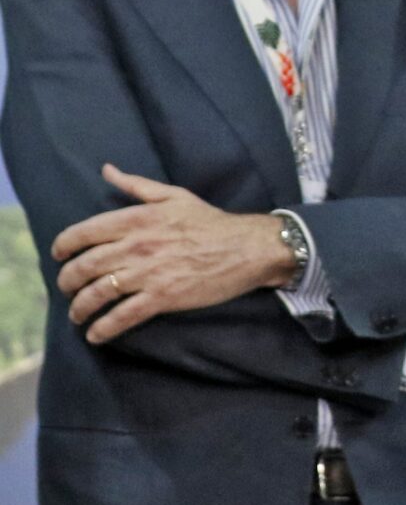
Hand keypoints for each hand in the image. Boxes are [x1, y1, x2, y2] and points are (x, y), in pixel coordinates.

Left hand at [51, 164, 297, 342]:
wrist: (248, 247)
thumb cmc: (211, 221)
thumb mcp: (174, 195)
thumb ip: (136, 185)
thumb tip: (107, 170)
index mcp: (136, 219)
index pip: (82, 233)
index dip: (62, 246)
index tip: (58, 256)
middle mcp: (137, 246)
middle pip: (83, 267)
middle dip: (66, 282)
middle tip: (66, 288)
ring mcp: (148, 273)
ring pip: (97, 294)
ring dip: (80, 308)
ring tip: (77, 315)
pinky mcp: (163, 297)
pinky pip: (122, 316)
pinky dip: (103, 328)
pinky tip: (95, 334)